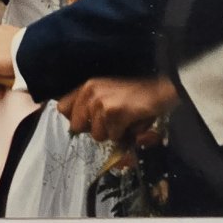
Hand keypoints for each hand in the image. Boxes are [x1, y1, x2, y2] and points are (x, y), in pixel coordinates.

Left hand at [57, 76, 179, 142]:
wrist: (160, 90)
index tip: (85, 122)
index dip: (74, 119)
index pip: (62, 107)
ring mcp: (101, 103)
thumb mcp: (108, 92)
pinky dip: (124, 134)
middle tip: (111, 121)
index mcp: (87, 86)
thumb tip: (76, 126)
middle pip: (77, 126)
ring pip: (97, 135)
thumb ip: (90, 105)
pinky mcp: (114, 113)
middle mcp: (90, 92)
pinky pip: (113, 136)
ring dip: (112, 132)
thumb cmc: (136, 94)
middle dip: (94, 129)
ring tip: (125, 119)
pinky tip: (132, 121)